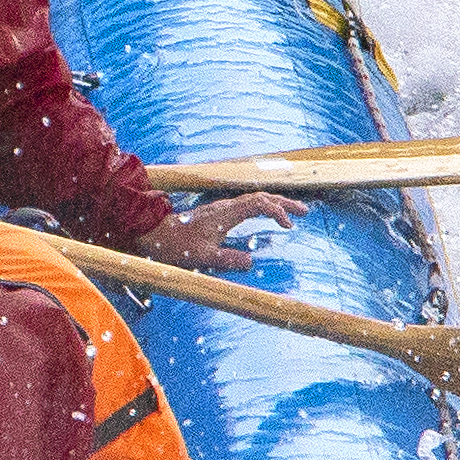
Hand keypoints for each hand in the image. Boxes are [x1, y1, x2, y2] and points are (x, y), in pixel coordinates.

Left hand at [149, 194, 292, 265]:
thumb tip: (251, 263)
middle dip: (284, 203)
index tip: (288, 225)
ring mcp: (222, 209)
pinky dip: (263, 207)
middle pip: (261, 197)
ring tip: (293, 214)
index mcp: (226, 213)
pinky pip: (247, 204)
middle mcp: (225, 207)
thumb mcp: (203, 258)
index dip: (277, 211)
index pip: (259, 203)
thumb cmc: (177, 247)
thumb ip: (227, 260)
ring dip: (275, 204)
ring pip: (254, 199)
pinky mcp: (218, 213)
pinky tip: (266, 215)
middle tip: (305, 212)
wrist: (155, 234)